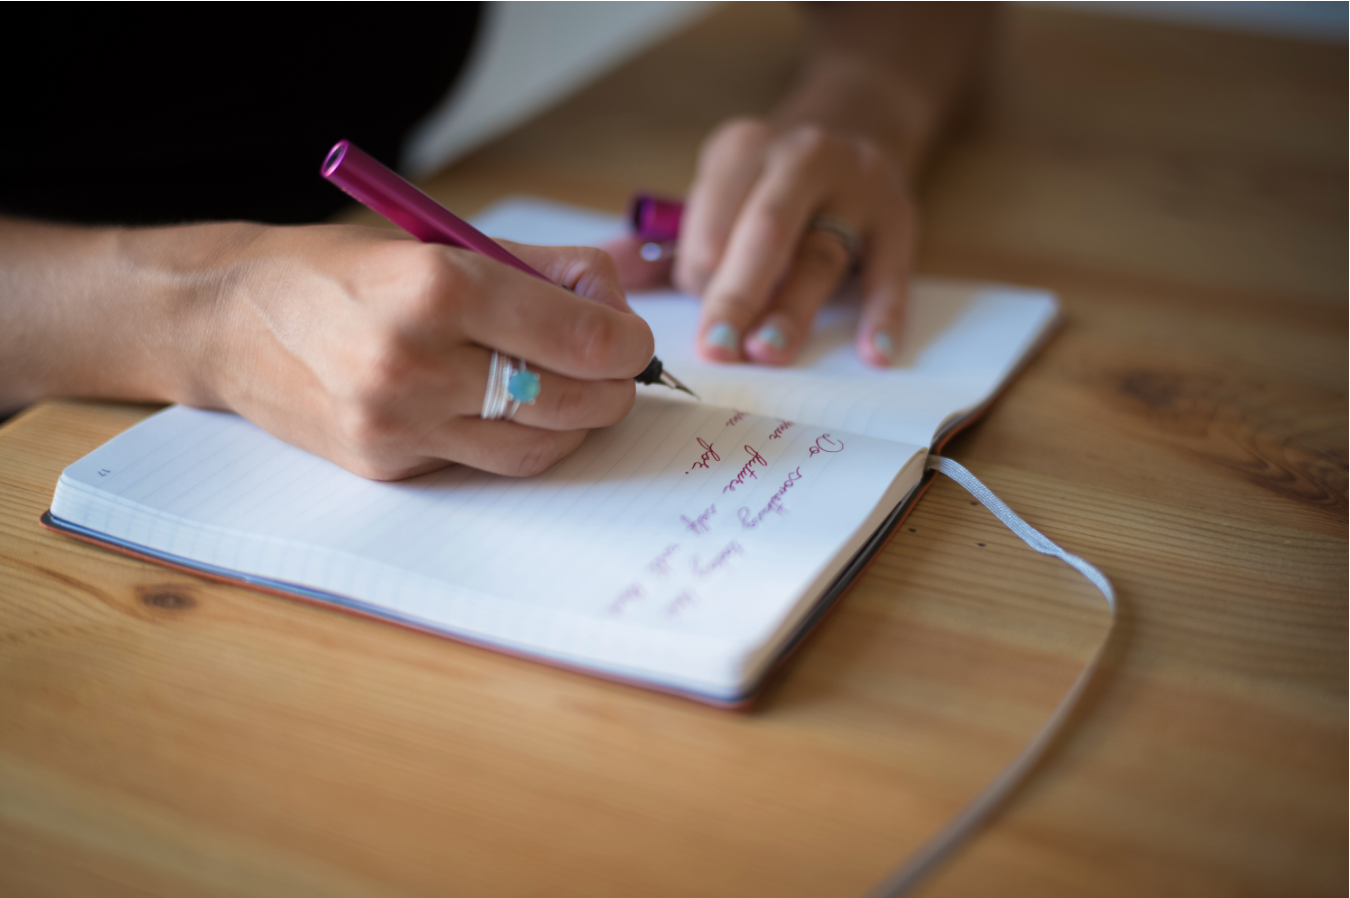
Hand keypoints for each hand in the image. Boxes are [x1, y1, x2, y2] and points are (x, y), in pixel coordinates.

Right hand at [0, 220, 653, 479]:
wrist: (227, 321)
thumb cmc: (340, 271)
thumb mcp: (439, 241)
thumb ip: (540, 268)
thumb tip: (620, 297)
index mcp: (437, 285)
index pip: (580, 337)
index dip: (627, 344)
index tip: (630, 340)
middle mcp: (418, 360)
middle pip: (570, 400)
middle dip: (613, 389)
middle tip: (616, 372)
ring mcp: (399, 422)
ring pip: (537, 447)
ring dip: (573, 425)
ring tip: (571, 393)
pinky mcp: (385, 464)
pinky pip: (485, 465)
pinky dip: (514, 441)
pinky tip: (506, 412)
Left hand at [676, 118, 913, 367]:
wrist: (857, 121)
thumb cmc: (767, 181)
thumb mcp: (717, 189)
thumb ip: (660, 238)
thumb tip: (602, 268)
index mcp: (742, 149)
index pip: (711, 219)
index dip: (698, 272)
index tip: (695, 315)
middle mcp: (801, 156)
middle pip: (765, 232)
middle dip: (736, 294)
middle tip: (716, 347)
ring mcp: (857, 183)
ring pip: (821, 254)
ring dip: (794, 308)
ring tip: (769, 352)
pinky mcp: (898, 214)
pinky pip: (891, 270)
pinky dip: (884, 313)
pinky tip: (875, 352)